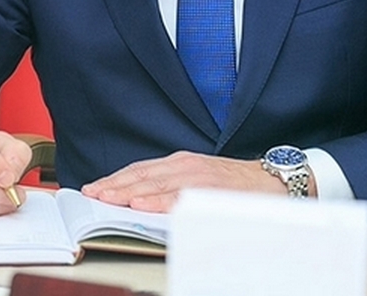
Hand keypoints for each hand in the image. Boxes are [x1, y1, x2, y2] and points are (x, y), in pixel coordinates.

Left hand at [80, 151, 284, 212]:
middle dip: (114, 185)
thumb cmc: (234, 186)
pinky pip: (179, 195)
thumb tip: (140, 201)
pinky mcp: (210, 187)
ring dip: (128, 191)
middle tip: (91, 194)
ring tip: (106, 198)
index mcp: (180, 163)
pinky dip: (158, 200)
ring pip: (155, 183)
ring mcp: (197, 175)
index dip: (116, 179)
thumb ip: (173, 187)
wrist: (275, 181)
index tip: (93, 187)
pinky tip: (141, 204)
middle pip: (142, 175)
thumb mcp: (199, 179)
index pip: (140, 170)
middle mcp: (186, 165)